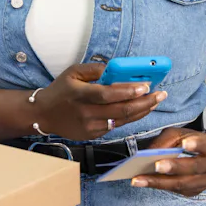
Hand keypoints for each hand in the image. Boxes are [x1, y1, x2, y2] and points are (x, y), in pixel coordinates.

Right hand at [33, 63, 166, 140]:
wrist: (44, 115)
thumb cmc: (60, 91)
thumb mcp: (73, 72)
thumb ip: (94, 70)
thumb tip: (116, 70)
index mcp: (80, 94)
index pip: (108, 95)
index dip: (128, 91)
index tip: (146, 86)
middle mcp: (86, 113)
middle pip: (121, 110)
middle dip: (145, 102)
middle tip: (160, 94)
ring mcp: (91, 126)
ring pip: (122, 120)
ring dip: (142, 110)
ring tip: (155, 101)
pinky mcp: (93, 135)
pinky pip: (116, 125)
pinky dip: (129, 117)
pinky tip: (140, 109)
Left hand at [131, 128, 205, 196]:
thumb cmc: (190, 142)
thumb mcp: (180, 134)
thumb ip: (167, 140)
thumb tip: (149, 152)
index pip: (205, 144)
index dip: (196, 144)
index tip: (184, 143)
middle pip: (194, 167)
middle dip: (174, 167)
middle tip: (156, 166)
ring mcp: (204, 181)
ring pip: (182, 184)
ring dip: (159, 182)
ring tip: (139, 179)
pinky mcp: (194, 191)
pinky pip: (175, 190)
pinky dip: (158, 186)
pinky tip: (143, 183)